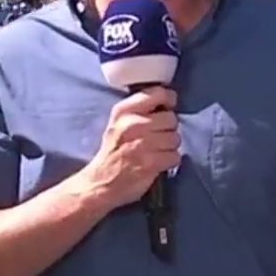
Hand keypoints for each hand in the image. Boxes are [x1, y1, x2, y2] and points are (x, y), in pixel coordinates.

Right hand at [77, 87, 180, 210]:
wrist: (100, 182)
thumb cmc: (113, 151)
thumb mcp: (118, 123)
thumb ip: (139, 109)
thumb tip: (168, 103)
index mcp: (124, 111)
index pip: (158, 93)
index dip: (168, 99)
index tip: (167, 107)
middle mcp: (133, 124)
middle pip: (171, 118)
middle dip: (168, 129)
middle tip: (157, 137)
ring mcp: (143, 144)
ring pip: (175, 138)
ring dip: (169, 147)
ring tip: (156, 151)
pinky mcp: (151, 163)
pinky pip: (175, 156)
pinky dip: (169, 161)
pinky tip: (158, 162)